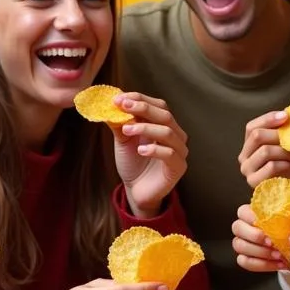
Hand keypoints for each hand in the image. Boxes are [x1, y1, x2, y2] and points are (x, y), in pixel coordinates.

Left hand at [112, 93, 187, 217]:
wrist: (136, 190)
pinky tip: (141, 150)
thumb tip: (110, 104)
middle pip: (165, 115)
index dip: (139, 99)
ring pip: (167, 132)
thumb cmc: (133, 162)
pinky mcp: (178, 167)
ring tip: (126, 130)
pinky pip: (170, 154)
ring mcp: (179, 151)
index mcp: (165, 124)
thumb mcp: (124, 139)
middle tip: (123, 107)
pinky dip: (154, 149)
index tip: (118, 99)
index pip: (158, 104)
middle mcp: (176, 134)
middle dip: (143, 108)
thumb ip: (120, 122)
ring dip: (145, 127)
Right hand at [232, 203, 288, 273]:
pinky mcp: (245, 258)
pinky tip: (277, 263)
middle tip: (272, 242)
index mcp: (251, 213)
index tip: (267, 225)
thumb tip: (281, 197)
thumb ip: (284, 204)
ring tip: (278, 254)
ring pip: (239, 245)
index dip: (251, 217)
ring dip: (260, 251)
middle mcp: (243, 227)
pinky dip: (261, 264)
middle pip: (237, 228)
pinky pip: (244, 261)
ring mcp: (242, 243)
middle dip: (255, 236)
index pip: (242, 211)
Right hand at [238, 111, 289, 188]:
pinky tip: (288, 165)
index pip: (251, 127)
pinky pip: (270, 166)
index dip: (268, 119)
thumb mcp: (285, 144)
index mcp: (249, 145)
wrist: (289, 189)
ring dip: (284, 150)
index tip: (286, 116)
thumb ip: (282, 131)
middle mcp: (244, 156)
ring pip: (265, 151)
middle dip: (278, 135)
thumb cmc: (286, 165)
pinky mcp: (254, 182)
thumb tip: (287, 114)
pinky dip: (283, 163)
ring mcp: (247, 170)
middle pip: (257, 136)